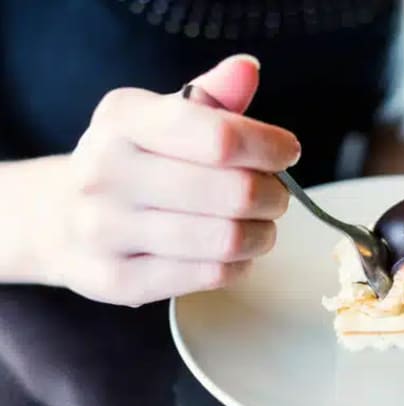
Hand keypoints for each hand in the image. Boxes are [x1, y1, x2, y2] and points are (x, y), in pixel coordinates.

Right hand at [49, 55, 298, 305]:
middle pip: (234, 192)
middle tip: (277, 195)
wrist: (59, 220)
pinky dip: (239, 265)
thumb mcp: (160, 118)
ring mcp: (106, 230)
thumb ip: (210, 96)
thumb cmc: (129, 164)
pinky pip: (210, 275)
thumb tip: (248, 70)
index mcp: (123, 119)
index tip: (287, 152)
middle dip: (274, 195)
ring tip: (260, 227)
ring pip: (226, 239)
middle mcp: (106, 172)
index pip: (220, 137)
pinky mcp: (118, 279)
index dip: (269, 147)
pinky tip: (233, 254)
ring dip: (262, 234)